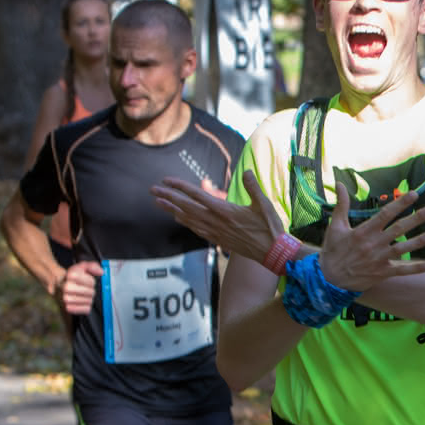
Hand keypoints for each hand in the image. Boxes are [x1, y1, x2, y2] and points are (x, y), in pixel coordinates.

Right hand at [59, 260, 102, 314]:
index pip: (91, 282)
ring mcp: (66, 298)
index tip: (88, 281)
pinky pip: (86, 309)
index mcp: (71, 275)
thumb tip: (101, 272)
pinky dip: (87, 306)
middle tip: (87, 289)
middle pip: (91, 292)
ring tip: (85, 295)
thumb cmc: (75, 277)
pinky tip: (83, 302)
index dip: (92, 282)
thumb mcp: (83, 267)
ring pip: (89, 301)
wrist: (63, 285)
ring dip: (90, 299)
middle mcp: (66, 287)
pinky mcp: (69, 308)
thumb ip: (93, 266)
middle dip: (91, 290)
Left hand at [152, 168, 284, 257]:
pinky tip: (178, 218)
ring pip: (188, 219)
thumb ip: (253, 187)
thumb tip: (247, 171)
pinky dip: (185, 222)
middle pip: (186, 207)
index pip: (197, 195)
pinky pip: (196, 229)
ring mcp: (216, 232)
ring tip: (159, 203)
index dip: (180, 187)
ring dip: (171, 210)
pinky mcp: (218, 239)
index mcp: (225, 210)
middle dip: (168, 198)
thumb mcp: (264, 204)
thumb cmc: (270, 228)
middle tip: (152, 190)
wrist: (272, 253)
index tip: (166, 181)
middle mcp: (216, 221)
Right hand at [318, 181, 424, 291]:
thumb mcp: (335, 226)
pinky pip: (401, 271)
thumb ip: (341, 205)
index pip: (386, 214)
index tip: (414, 195)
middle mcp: (374, 244)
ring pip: (402, 249)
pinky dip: (415, 269)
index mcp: (364, 231)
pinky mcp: (381, 273)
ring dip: (418, 242)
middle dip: (415, 219)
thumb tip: (339, 184)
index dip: (401, 204)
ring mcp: (379, 259)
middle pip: (399, 229)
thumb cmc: (332, 251)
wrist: (328, 279)